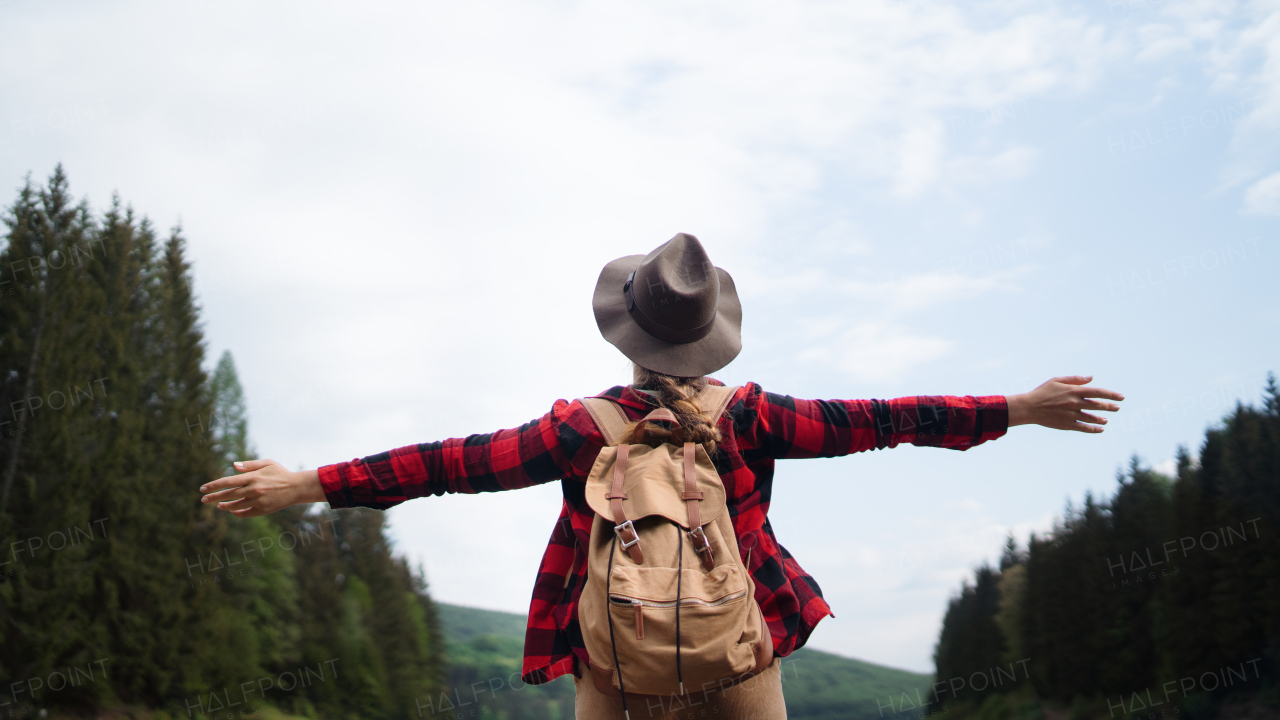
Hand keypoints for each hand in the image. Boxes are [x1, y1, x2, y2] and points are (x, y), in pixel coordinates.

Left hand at [199, 459, 325, 516]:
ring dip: (224, 506)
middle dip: (213, 497)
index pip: (227, 482)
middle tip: (203, 500)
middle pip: (228, 495)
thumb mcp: (267, 463)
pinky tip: (232, 510)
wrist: (297, 487)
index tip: (203, 489)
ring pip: (235, 506)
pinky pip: (245, 513)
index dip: (213, 485)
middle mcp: (253, 489)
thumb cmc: (280, 473)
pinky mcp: (262, 510)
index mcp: (252, 477)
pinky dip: (236, 513)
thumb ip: (249, 465)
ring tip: (218, 505)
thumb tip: (233, 466)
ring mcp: (258, 501)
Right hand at [1007, 376, 1123, 432]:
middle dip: (1110, 407)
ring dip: (1101, 419)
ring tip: (1106, 420)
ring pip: (1092, 418)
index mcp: (1074, 391)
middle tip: (1117, 408)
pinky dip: (1094, 429)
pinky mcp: (1067, 425)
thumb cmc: (1042, 392)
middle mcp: (1075, 403)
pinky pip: (1084, 428)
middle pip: (1098, 405)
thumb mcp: (1057, 380)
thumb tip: (1091, 378)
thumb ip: (1075, 379)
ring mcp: (1072, 415)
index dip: (1111, 395)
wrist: (1029, 408)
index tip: (1121, 397)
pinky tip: (1100, 429)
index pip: (1098, 392)